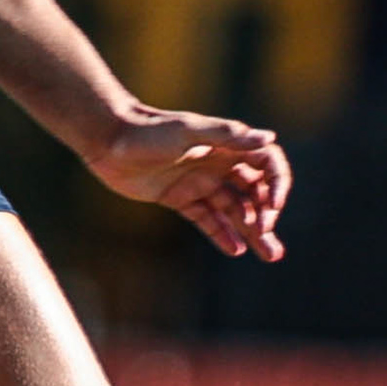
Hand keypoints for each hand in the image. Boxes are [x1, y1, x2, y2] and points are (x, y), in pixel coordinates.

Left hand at [85, 109, 290, 260]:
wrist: (109, 139)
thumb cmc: (149, 130)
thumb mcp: (190, 130)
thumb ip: (228, 136)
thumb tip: (269, 137)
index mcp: (226, 145)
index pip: (266, 164)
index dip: (277, 185)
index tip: (273, 208)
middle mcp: (218, 164)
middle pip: (254, 193)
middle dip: (267, 216)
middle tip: (270, 242)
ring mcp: (199, 183)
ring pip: (234, 210)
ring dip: (252, 232)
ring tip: (270, 256)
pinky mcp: (180, 198)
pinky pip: (208, 219)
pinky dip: (223, 234)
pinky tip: (236, 250)